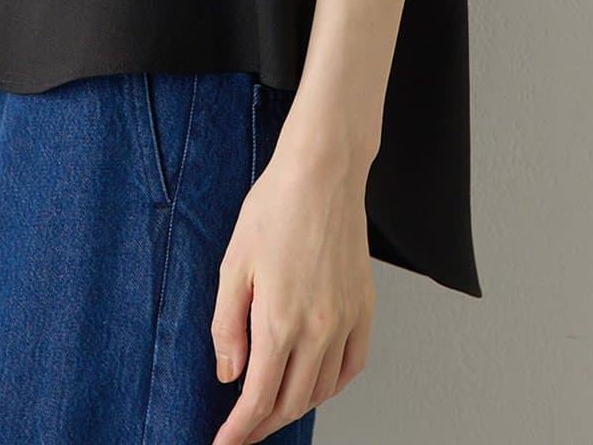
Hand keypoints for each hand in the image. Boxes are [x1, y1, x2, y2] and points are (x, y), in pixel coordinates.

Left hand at [208, 131, 376, 441]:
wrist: (323, 173)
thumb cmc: (274, 207)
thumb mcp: (234, 263)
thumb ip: (227, 325)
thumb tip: (228, 374)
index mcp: (280, 320)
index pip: (257, 399)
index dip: (238, 431)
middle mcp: (318, 329)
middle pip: (290, 402)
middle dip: (262, 424)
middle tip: (241, 430)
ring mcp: (346, 320)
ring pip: (322, 390)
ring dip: (294, 407)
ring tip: (271, 407)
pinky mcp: (365, 308)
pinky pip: (352, 367)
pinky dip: (332, 386)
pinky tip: (315, 384)